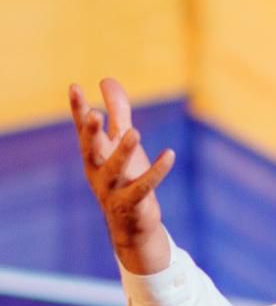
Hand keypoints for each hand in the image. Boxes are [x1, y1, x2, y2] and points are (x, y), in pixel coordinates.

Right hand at [69, 78, 174, 274]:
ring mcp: (113, 190)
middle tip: (94, 114)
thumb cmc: (126, 177)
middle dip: (91, 133)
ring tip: (134, 132)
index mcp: (93, 155)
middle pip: (91, 149)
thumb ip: (118, 112)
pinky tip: (170, 154)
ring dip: (124, 152)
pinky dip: (157, 171)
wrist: (131, 225)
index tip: (74, 86)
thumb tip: (106, 79)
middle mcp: (98, 171)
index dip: (78, 109)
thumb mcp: (121, 142)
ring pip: (115, 169)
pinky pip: (145, 186)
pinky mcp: (132, 204)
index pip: (83, 129)